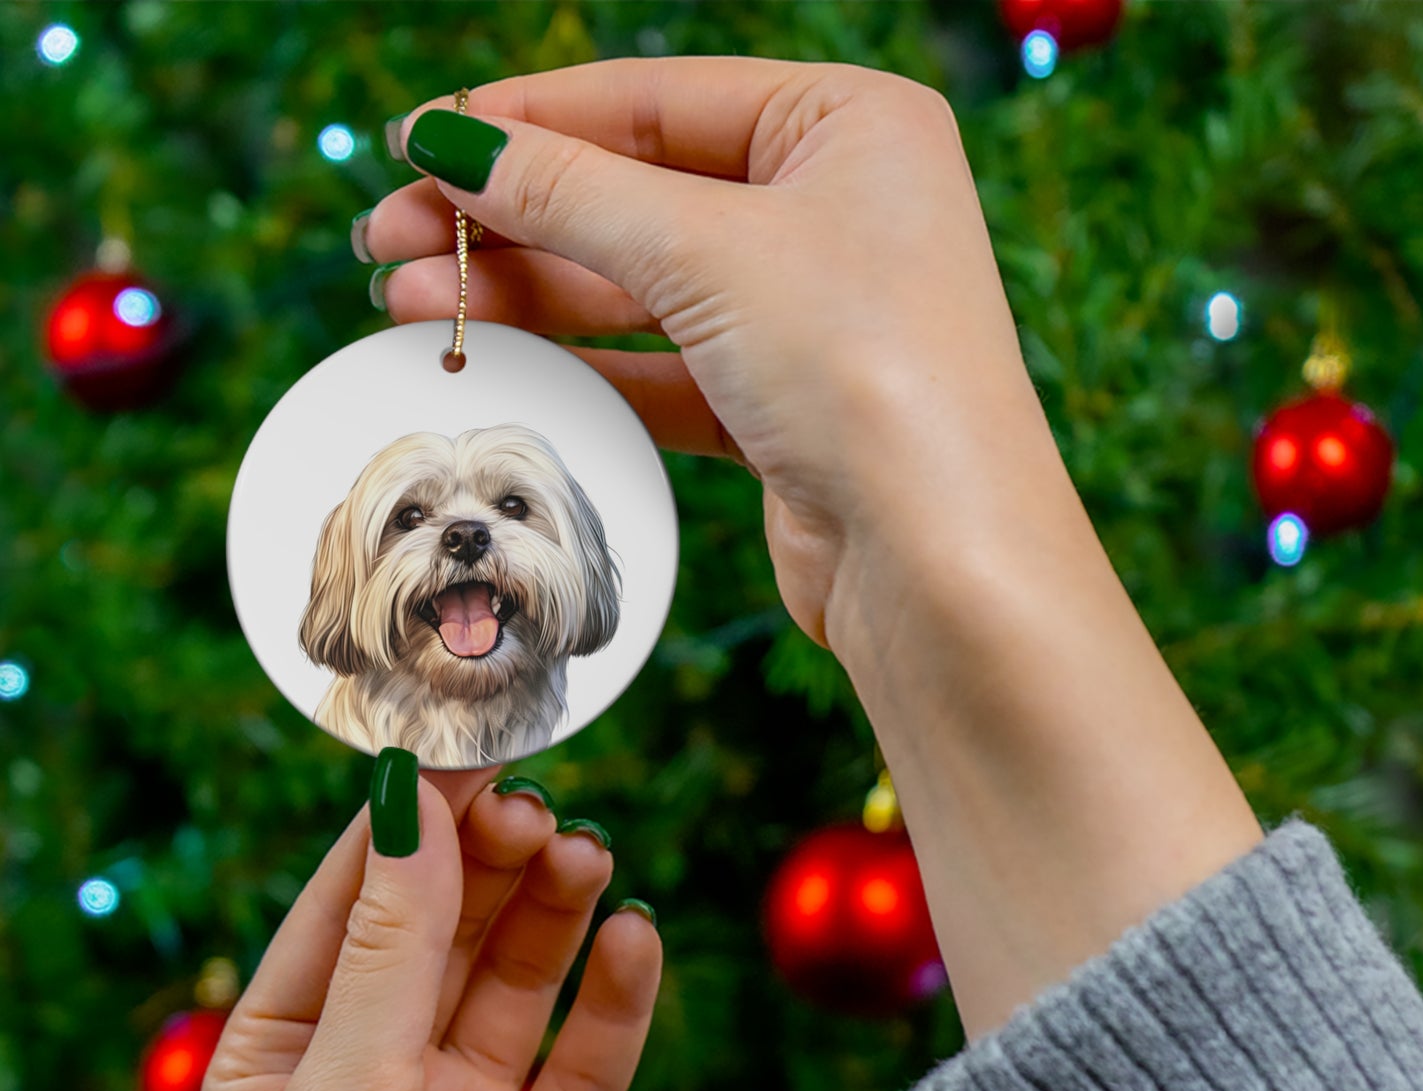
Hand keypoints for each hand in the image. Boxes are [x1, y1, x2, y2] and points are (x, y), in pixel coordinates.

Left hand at [201, 765, 661, 1090]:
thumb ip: (390, 947)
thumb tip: (408, 802)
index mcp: (290, 1053)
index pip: (352, 903)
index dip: (409, 825)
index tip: (467, 751)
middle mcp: (380, 1073)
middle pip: (447, 928)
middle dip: (491, 863)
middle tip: (541, 809)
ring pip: (522, 978)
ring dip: (556, 911)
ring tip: (589, 858)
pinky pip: (591, 1055)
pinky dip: (617, 994)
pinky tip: (635, 939)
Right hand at [361, 56, 1058, 658]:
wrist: (938, 560)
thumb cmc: (864, 371)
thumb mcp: (708, 251)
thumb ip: (572, 192)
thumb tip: (452, 142)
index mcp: (848, 125)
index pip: (655, 100)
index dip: (527, 120)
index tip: (418, 141)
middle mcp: (834, 211)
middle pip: (636, 194)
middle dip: (508, 217)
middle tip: (387, 239)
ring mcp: (809, 314)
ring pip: (639, 287)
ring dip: (525, 295)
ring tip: (407, 303)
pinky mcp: (782, 408)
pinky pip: (661, 368)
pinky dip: (580, 365)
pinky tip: (493, 359)